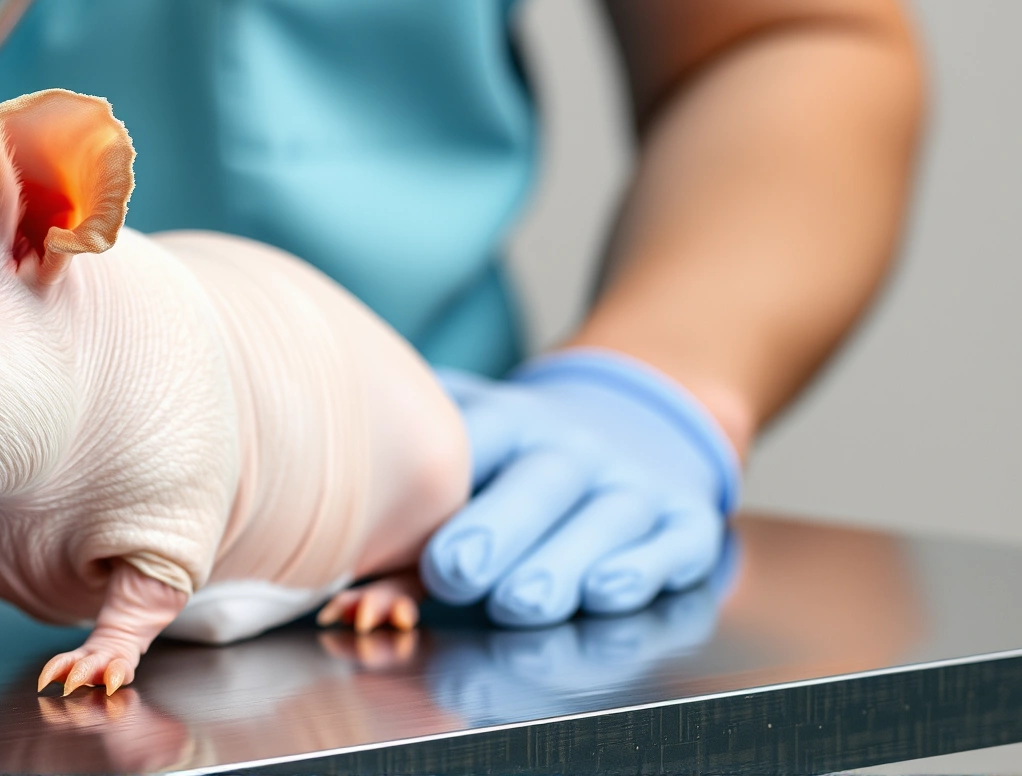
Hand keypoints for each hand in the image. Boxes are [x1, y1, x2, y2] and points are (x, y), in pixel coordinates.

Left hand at [418, 349, 739, 627]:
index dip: (434, 487)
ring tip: (521, 603)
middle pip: (537, 483)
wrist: (642, 418)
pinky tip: (608, 591)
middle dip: (496, 530)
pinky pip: (671, 544)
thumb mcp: (473, 439)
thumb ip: (413, 491)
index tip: (389, 526)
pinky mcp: (685, 520)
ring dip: (562, 563)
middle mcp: (573, 447)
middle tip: (454, 571)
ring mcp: (632, 483)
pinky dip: (644, 569)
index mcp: (510, 419)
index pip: (470, 445)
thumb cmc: (525, 456)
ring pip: (603, 519)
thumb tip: (336, 563)